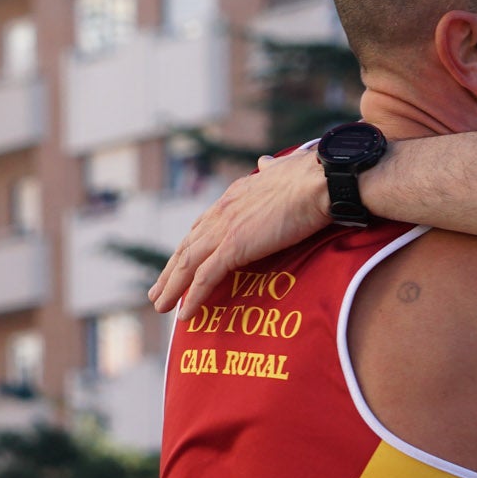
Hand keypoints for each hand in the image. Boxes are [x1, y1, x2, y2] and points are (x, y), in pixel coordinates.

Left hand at [151, 151, 329, 316]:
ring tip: (161, 306)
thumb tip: (265, 163)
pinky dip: (193, 297)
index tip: (180, 262)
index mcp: (234, 195)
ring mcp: (225, 229)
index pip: (203, 225)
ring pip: (188, 264)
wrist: (319, 182)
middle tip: (158, 291)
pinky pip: (205, 277)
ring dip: (172, 287)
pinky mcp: (234, 246)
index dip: (190, 246)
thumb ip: (271, 171)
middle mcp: (223, 211)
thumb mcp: (284, 169)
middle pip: (187, 247)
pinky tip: (185, 314)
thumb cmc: (311, 177)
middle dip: (170, 271)